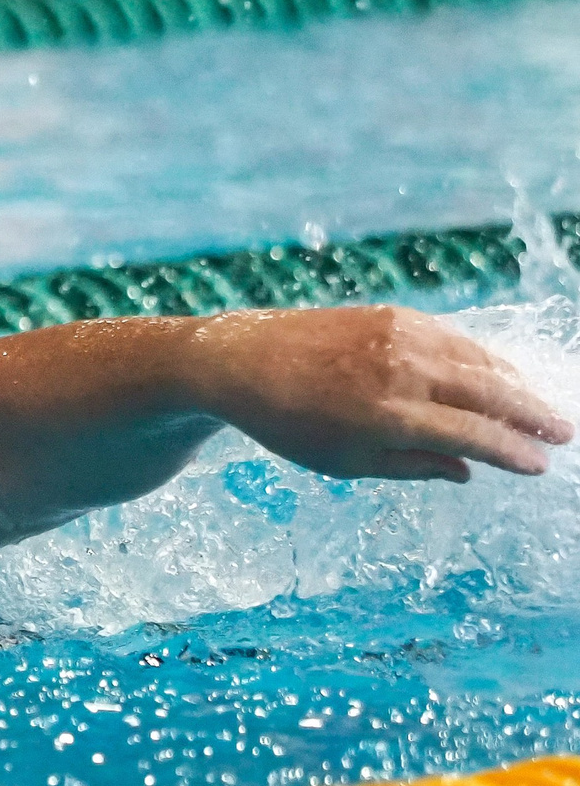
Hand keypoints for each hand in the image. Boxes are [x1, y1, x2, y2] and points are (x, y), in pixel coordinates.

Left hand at [190, 306, 571, 482]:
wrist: (239, 361)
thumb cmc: (288, 422)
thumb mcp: (344, 463)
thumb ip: (411, 466)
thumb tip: (468, 470)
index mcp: (388, 416)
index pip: (472, 434)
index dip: (512, 452)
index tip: (539, 466)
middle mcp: (400, 371)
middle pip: (488, 393)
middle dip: (532, 415)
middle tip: (563, 434)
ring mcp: (399, 337)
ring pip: (477, 361)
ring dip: (515, 384)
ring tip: (539, 408)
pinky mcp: (392, 315)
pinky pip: (453, 338)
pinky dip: (483, 358)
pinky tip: (498, 374)